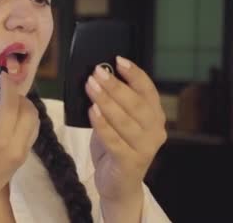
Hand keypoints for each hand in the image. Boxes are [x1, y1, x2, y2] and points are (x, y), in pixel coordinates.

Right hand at [0, 73, 39, 220]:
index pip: (10, 105)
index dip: (8, 85)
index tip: (2, 73)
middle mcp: (16, 147)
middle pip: (29, 111)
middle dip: (17, 95)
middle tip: (2, 89)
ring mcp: (23, 154)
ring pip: (35, 121)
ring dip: (24, 107)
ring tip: (6, 102)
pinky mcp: (24, 158)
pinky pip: (32, 131)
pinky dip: (25, 119)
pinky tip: (10, 117)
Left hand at [85, 56, 166, 204]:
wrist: (118, 184)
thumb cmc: (116, 147)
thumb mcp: (117, 121)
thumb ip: (113, 103)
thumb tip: (98, 76)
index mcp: (154, 116)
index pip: (148, 91)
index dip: (135, 74)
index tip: (118, 60)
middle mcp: (155, 131)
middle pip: (136, 104)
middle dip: (115, 86)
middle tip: (97, 72)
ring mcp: (145, 148)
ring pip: (124, 121)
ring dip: (105, 101)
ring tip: (90, 86)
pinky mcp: (130, 162)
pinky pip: (114, 140)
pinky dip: (102, 124)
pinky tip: (92, 110)